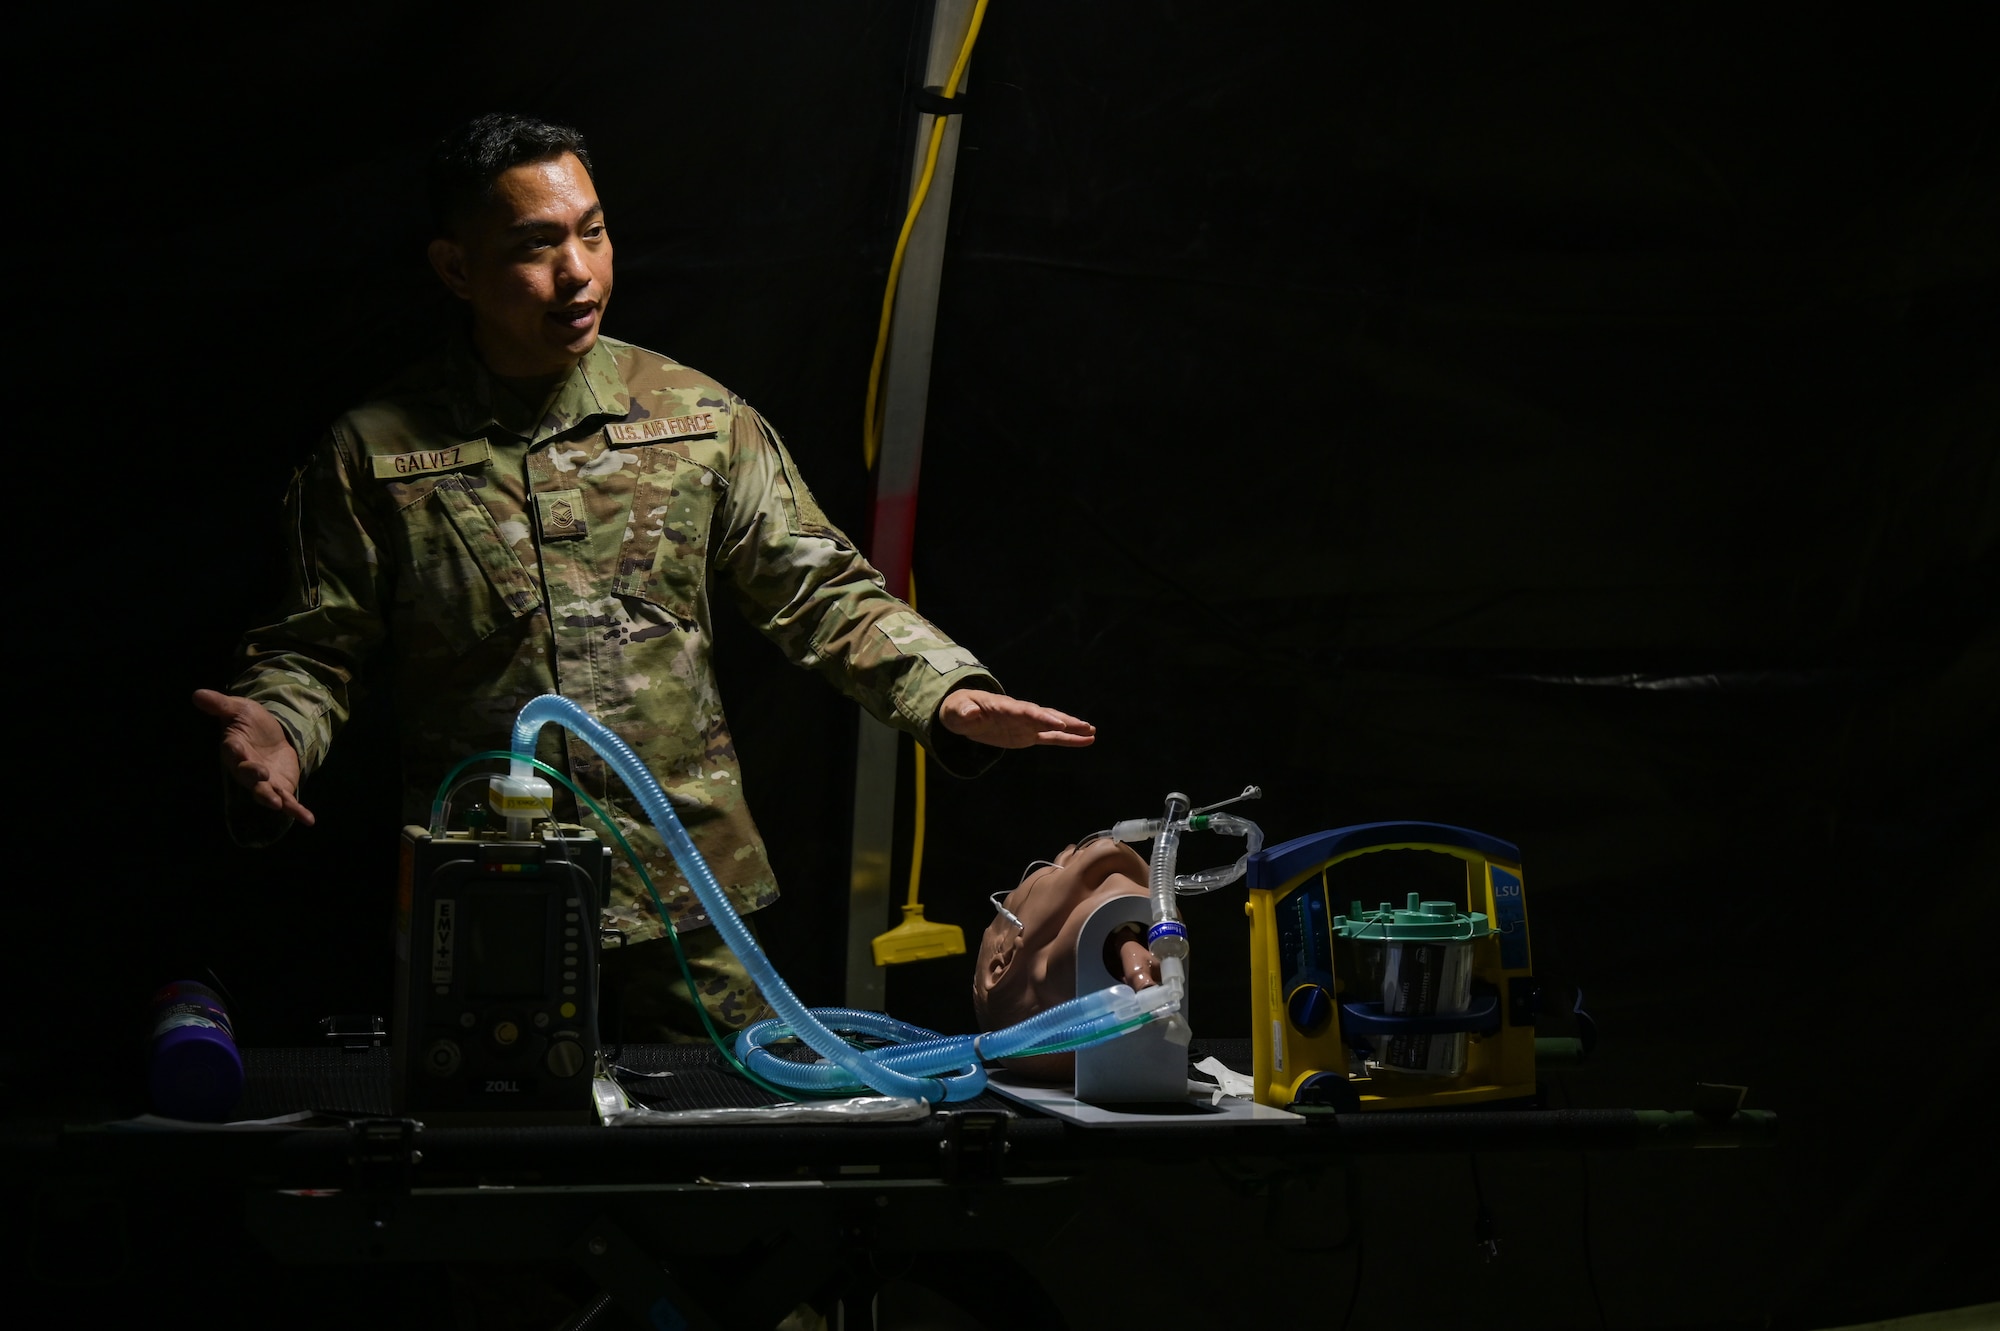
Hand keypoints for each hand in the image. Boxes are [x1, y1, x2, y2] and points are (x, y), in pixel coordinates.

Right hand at [192, 689, 315, 824]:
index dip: (234, 751)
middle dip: (253, 776)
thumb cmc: (250, 722)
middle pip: (247, 775)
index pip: (232, 750)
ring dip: (270, 798)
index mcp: (234, 748)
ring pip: (264, 792)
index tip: (237, 749)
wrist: (271, 734)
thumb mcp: (239, 709)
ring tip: (277, 804)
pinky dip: (297, 811)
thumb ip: (220, 704)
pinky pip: (288, 801)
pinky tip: (308, 819)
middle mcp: (246, 768)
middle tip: (262, 774)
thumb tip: (197, 694)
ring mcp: (263, 781)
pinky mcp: (280, 788)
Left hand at [937, 689, 1095, 749]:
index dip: (1042, 717)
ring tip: (1092, 732)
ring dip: (1072, 729)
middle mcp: (1020, 713)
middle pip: (1046, 716)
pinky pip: (1051, 737)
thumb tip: (970, 713)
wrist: (963, 713)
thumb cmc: (959, 710)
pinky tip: (1086, 740)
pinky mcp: (1028, 734)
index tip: (1058, 722)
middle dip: (1065, 721)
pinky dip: (1068, 739)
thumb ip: (964, 712)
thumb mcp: (957, 712)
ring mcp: (1026, 724)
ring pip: (1053, 726)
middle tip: (1085, 726)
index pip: (1026, 712)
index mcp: (1005, 707)